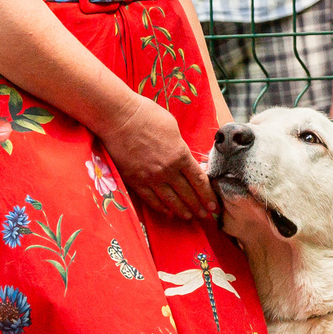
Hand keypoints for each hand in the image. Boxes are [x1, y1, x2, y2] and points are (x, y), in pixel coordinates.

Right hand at [100, 95, 214, 219]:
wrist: (118, 118)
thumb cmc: (147, 116)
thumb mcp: (172, 128)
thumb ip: (179, 147)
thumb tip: (184, 158)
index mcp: (180, 155)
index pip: (199, 180)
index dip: (208, 195)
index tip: (214, 206)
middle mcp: (168, 171)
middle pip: (187, 194)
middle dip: (198, 207)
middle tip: (205, 216)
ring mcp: (151, 178)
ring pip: (170, 200)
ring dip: (182, 211)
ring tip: (189, 217)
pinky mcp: (135, 181)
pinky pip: (150, 199)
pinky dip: (160, 208)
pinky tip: (167, 212)